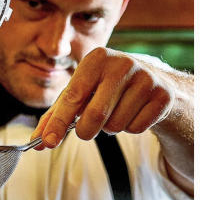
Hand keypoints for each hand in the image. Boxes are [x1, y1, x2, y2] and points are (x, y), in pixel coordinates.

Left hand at [32, 48, 180, 147]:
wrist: (154, 82)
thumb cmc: (108, 87)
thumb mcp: (82, 93)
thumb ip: (57, 116)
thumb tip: (37, 142)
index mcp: (97, 58)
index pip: (73, 96)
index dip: (58, 122)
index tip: (47, 142)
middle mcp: (122, 63)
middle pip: (95, 115)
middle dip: (86, 131)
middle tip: (87, 130)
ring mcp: (145, 78)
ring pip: (117, 125)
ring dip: (112, 127)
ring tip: (117, 112)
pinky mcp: (162, 95)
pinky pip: (137, 128)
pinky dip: (131, 128)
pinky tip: (135, 112)